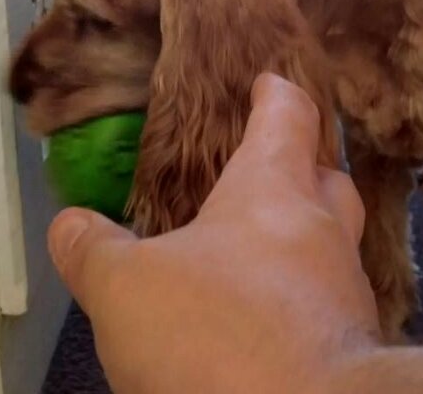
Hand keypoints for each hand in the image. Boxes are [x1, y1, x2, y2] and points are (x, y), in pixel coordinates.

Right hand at [48, 73, 377, 392]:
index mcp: (275, 191)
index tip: (268, 82)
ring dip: (298, 242)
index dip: (277, 94)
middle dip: (301, 168)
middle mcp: (323, 230)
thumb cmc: (221, 334)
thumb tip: (71, 224)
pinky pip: (327, 302)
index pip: (288, 117)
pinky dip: (299, 298)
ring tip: (251, 256)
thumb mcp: (127, 289)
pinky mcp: (351, 341)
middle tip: (265, 172)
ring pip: (330, 244)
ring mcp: (345, 287)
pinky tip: (265, 319)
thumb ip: (96, 251)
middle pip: (327, 178)